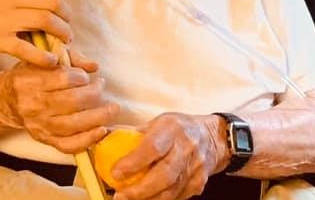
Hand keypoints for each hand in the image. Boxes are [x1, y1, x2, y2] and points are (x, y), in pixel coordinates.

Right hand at [6, 51, 118, 152]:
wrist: (7, 100)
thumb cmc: (29, 75)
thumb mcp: (42, 59)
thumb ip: (69, 58)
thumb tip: (94, 67)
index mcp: (29, 81)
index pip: (62, 78)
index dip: (80, 76)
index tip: (85, 75)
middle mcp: (32, 104)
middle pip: (71, 101)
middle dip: (93, 93)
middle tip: (101, 86)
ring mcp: (39, 125)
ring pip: (73, 124)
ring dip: (98, 116)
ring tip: (112, 108)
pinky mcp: (44, 139)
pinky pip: (68, 145)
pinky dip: (88, 140)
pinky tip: (101, 130)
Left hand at [110, 113, 225, 199]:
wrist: (213, 138)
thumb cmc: (178, 128)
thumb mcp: (157, 122)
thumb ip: (133, 132)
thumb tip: (102, 136)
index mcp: (172, 129)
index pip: (153, 147)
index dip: (134, 162)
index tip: (116, 172)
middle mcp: (186, 148)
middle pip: (164, 174)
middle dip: (140, 189)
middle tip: (119, 195)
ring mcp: (195, 168)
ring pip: (172, 190)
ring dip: (148, 199)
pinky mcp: (199, 183)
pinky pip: (178, 197)